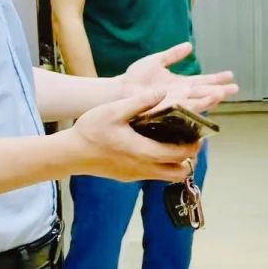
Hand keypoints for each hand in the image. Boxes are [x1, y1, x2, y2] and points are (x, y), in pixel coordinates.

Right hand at [70, 89, 201, 182]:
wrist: (69, 154)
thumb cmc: (90, 131)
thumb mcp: (115, 110)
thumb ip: (141, 101)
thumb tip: (163, 91)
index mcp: (143, 152)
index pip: (180, 155)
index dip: (194, 146)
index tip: (198, 133)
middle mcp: (143, 168)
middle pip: (180, 173)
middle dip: (190, 158)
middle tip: (190, 139)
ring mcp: (136, 175)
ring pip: (167, 176)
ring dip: (176, 162)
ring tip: (175, 142)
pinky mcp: (128, 176)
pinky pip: (153, 173)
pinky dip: (162, 163)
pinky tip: (155, 145)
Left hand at [123, 43, 239, 111]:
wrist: (120, 89)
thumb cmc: (136, 77)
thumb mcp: (157, 60)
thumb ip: (173, 55)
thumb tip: (189, 46)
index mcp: (181, 84)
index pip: (203, 81)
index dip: (216, 78)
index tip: (230, 75)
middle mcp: (181, 95)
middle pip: (205, 92)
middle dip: (220, 90)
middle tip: (235, 88)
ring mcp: (175, 102)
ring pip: (197, 101)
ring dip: (210, 98)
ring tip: (222, 94)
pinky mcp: (166, 108)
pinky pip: (183, 107)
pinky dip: (194, 105)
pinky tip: (203, 102)